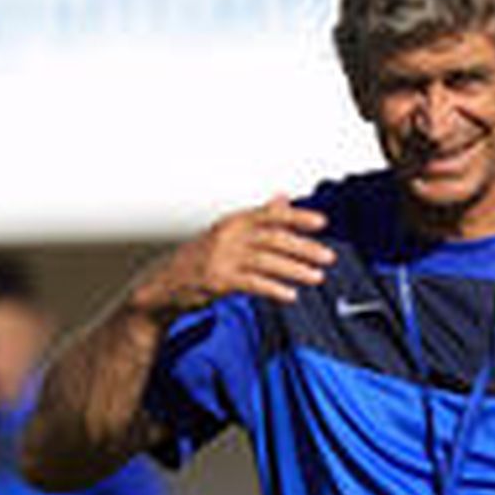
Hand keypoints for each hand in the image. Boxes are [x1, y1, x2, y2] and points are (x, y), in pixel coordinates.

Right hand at [127, 197, 335, 319]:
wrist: (166, 284)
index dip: (297, 217)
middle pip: (273, 238)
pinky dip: (273, 289)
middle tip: (328, 256)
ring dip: (295, 269)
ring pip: (266, 261)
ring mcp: (221, 258)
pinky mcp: (218, 281)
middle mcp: (228, 236)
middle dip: (303, 247)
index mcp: (233, 222)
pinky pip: (252, 284)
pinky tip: (290, 295)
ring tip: (317, 277)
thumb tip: (283, 199)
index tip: (321, 222)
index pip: (270, 215)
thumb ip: (258, 218)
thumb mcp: (228, 233)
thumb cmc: (201, 258)